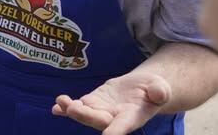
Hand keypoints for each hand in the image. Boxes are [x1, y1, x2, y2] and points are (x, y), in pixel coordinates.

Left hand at [52, 72, 172, 133]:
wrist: (142, 89)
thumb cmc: (153, 90)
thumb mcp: (160, 88)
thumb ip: (160, 91)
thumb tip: (159, 92)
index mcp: (132, 117)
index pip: (122, 126)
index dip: (115, 131)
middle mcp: (114, 118)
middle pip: (98, 120)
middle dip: (85, 116)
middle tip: (73, 109)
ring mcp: (101, 111)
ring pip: (85, 114)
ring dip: (72, 110)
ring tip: (62, 102)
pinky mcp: (92, 102)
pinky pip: (78, 106)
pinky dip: (66, 108)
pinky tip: (56, 107)